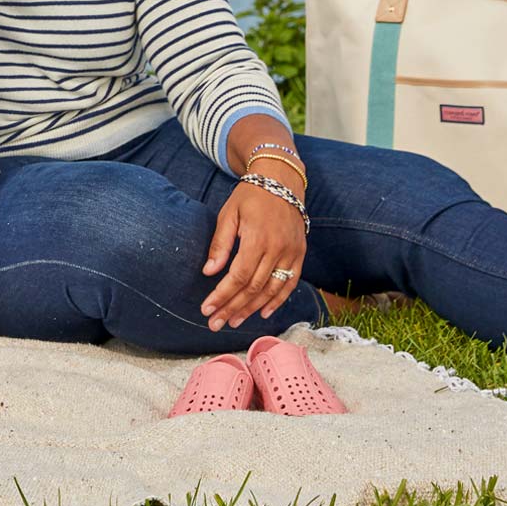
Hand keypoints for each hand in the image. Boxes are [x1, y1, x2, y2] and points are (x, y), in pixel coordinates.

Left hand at [198, 181, 307, 329]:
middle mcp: (278, 249)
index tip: (207, 309)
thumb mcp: (228, 214)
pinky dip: (277, 300)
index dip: (222, 295)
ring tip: (233, 321)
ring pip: (272, 290)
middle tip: (215, 323)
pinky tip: (263, 313)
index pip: (238, 276)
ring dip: (252, 309)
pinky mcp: (300, 254)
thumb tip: (209, 272)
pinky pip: (290, 283)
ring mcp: (292, 253)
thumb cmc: (250, 197)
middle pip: (254, 288)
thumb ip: (220, 244)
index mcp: (258, 239)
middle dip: (233, 308)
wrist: (282, 182)